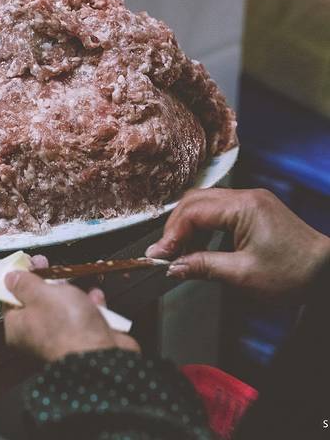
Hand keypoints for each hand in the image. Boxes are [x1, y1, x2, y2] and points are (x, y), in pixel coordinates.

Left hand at [3, 256, 139, 361]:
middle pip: (38, 301)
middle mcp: (37, 336)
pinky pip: (84, 317)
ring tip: (77, 282)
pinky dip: (90, 305)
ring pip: (64, 307)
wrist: (101, 355)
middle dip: (48, 282)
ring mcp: (61, 338)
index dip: (19, 278)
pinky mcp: (83, 340)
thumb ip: (24, 284)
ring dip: (72, 292)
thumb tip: (10, 278)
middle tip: (51, 265)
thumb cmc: (66, 325)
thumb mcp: (40, 294)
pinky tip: (95, 297)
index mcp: (18, 328)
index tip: (28, 262)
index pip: (12, 299)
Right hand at [146, 188, 329, 300]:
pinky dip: (203, 225)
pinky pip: (218, 209)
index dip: (171, 234)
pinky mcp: (254, 209)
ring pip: (204, 202)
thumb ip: (202, 266)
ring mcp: (251, 200)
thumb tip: (172, 266)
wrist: (327, 273)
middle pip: (195, 201)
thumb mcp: (242, 275)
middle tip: (164, 252)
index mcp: (244, 206)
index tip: (158, 254)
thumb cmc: (294, 273)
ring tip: (179, 250)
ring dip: (187, 224)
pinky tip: (199, 244)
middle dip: (175, 226)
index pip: (193, 212)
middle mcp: (246, 196)